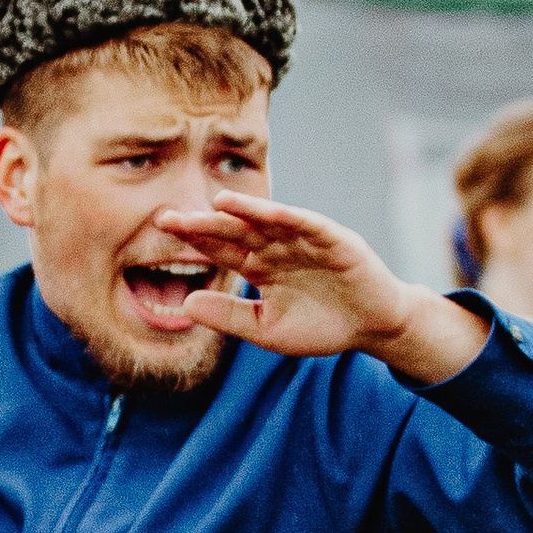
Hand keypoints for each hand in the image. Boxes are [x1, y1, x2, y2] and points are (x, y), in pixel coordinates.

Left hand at [171, 192, 486, 382]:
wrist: (371, 327)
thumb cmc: (320, 326)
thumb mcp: (266, 328)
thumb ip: (229, 316)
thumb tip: (185, 305)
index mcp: (259, 266)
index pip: (220, 249)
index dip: (192, 240)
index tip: (160, 231)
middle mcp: (276, 247)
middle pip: (234, 231)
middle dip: (203, 224)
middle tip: (167, 217)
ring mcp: (303, 240)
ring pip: (266, 222)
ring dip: (242, 211)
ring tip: (214, 203)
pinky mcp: (333, 239)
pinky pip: (305, 224)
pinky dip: (285, 216)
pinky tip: (263, 211)